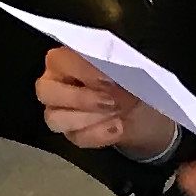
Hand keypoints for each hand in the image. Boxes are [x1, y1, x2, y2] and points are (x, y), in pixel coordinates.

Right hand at [37, 49, 176, 160]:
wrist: (150, 113)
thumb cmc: (135, 83)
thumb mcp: (130, 70)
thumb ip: (113, 66)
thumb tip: (107, 74)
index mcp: (68, 59)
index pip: (58, 60)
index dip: (80, 70)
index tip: (107, 80)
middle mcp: (56, 82)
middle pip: (45, 91)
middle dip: (79, 98)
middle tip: (110, 101)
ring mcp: (60, 111)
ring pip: (54, 118)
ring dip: (88, 117)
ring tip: (117, 113)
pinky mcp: (72, 133)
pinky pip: (76, 137)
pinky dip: (98, 133)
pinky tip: (118, 127)